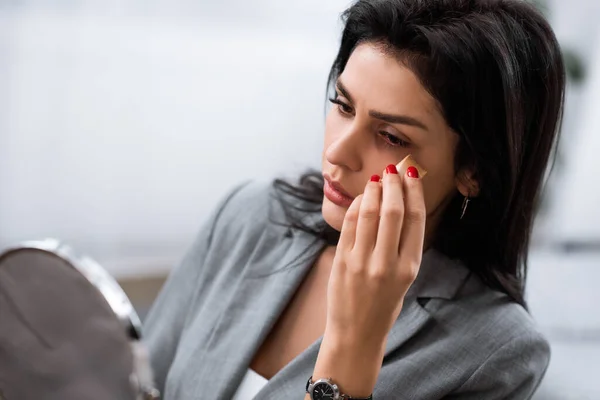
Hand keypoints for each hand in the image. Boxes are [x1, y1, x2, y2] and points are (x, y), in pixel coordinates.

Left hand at [324, 162, 425, 345]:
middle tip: (393, 169)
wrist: (357, 334)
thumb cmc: (384, 305)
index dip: (414, 191)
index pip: (415, 219)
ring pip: (369, 213)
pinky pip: (350, 224)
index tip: (412, 174)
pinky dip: (356, 206)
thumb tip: (399, 203)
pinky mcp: (341, 261)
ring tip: (378, 180)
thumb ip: (403, 245)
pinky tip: (361, 199)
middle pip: (393, 211)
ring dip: (374, 190)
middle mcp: (387, 263)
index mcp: (409, 268)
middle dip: (394, 184)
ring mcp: (362, 262)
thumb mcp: (405, 278)